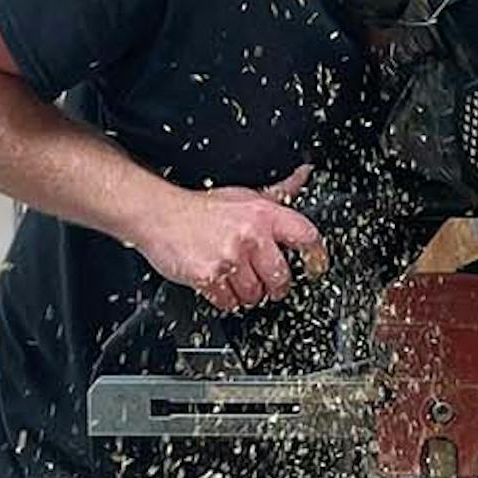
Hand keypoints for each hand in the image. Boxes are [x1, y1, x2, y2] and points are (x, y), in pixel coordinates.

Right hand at [134, 167, 320, 310]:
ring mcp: (230, 257)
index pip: (306, 236)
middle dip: (274, 285)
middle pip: (281, 276)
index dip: (317, 255)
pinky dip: (226, 299)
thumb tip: (303, 175)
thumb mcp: (245, 195)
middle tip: (266, 281)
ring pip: (255, 294)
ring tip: (236, 278)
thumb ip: (279, 192)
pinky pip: (229, 302)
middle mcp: (250, 235)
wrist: (159, 214)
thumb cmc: (202, 207)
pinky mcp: (209, 276)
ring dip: (247, 293)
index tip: (317, 265)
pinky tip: (219, 283)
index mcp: (263, 213)